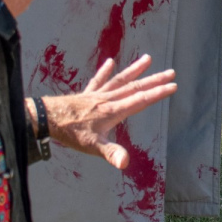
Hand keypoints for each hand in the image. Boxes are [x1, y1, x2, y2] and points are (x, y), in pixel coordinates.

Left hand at [41, 55, 176, 169]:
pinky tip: (110, 62)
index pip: (140, 100)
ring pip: (120, 80)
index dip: (158, 93)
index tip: (173, 86)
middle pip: (135, 87)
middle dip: (154, 80)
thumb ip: (111, 153)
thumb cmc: (71, 134)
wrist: (47, 118)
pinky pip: (98, 81)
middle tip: (171, 72)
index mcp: (114, 111)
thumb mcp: (93, 147)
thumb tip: (126, 163)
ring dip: (135, 70)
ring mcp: (97, 95)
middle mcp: (108, 99)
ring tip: (148, 58)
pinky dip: (105, 72)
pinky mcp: (86, 94)